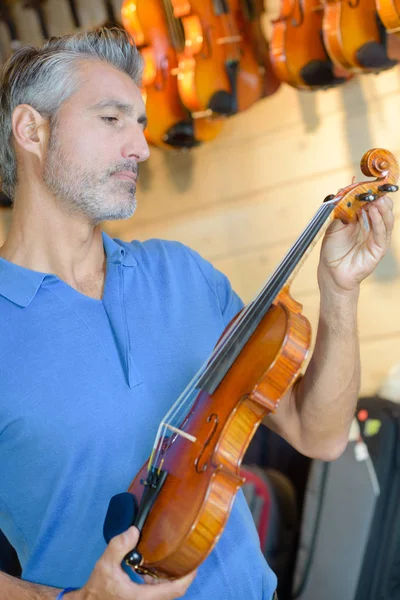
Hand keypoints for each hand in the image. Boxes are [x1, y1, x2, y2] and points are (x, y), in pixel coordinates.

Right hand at [78, 526, 195, 599]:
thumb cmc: (97, 589)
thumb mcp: (105, 566)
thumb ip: (118, 547)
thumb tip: (134, 531)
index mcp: (143, 597)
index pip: (175, 589)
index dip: (188, 576)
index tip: (195, 561)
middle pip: (175, 590)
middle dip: (181, 572)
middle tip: (185, 552)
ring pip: (167, 591)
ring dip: (169, 575)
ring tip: (170, 556)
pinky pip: (158, 592)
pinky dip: (159, 579)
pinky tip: (151, 567)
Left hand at [318, 195, 394, 292]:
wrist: (331, 272)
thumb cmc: (332, 250)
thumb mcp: (334, 225)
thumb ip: (341, 210)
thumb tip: (343, 190)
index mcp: (361, 220)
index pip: (371, 203)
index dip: (371, 193)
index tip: (369, 183)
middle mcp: (371, 228)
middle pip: (382, 209)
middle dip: (379, 198)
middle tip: (375, 189)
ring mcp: (376, 238)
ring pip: (385, 219)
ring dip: (381, 207)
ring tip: (377, 198)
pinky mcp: (378, 249)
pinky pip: (381, 233)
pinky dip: (379, 221)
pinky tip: (373, 211)